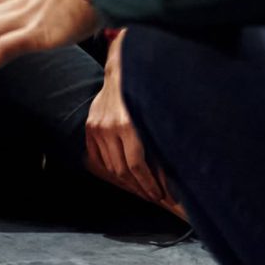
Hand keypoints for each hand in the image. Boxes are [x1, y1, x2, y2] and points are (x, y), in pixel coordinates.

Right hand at [81, 35, 177, 211]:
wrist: (123, 68)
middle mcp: (109, 127)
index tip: (161, 195)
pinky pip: (97, 157)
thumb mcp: (156, 114)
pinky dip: (109, 168)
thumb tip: (174, 169)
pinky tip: (123, 175)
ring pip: (111, 166)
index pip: (137, 165)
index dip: (150, 183)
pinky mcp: (90, 126)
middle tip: (154, 196)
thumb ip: (161, 139)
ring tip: (142, 187)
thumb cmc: (147, 90)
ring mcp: (97, 127)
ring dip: (127, 180)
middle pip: (124, 169)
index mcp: (127, 124)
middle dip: (141, 186)